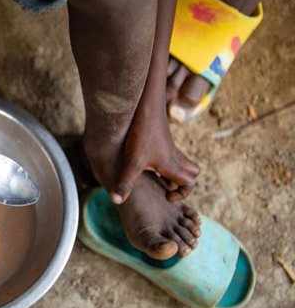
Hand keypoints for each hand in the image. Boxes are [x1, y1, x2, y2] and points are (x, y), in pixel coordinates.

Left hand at [110, 88, 199, 203]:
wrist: (146, 106)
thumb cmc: (142, 134)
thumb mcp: (132, 162)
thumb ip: (125, 182)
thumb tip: (116, 201)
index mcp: (171, 166)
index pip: (190, 183)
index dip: (182, 193)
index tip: (166, 195)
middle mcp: (174, 156)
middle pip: (191, 172)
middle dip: (182, 182)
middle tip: (164, 187)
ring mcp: (169, 146)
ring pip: (182, 161)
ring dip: (174, 171)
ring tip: (154, 177)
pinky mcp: (161, 138)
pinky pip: (171, 152)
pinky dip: (164, 160)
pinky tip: (145, 161)